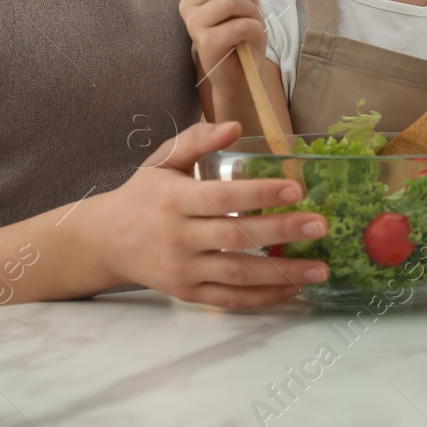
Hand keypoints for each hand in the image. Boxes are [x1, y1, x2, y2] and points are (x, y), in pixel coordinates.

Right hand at [86, 121, 329, 307]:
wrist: (106, 241)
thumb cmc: (143, 194)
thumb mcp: (162, 160)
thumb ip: (197, 140)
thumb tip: (235, 126)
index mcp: (175, 200)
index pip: (223, 197)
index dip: (260, 194)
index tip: (297, 189)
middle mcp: (179, 237)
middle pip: (237, 237)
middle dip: (282, 232)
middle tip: (321, 226)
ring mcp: (183, 270)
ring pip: (239, 275)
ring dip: (283, 273)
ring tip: (320, 269)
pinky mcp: (188, 293)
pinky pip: (230, 300)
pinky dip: (263, 297)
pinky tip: (293, 288)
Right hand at [178, 0, 265, 81]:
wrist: (243, 71)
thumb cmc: (241, 29)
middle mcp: (188, 3)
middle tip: (251, 5)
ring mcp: (194, 24)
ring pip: (229, 1)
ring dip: (251, 10)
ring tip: (251, 22)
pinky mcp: (205, 44)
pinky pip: (238, 25)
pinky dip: (254, 28)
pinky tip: (251, 36)